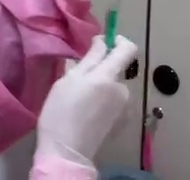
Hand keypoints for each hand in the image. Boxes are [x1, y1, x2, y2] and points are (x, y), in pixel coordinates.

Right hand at [35, 36, 137, 165]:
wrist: (67, 151)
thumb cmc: (61, 111)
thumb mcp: (69, 79)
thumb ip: (90, 58)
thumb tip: (103, 41)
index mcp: (109, 76)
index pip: (128, 49)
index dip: (118, 40)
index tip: (103, 41)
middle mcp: (123, 90)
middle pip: (117, 69)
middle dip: (102, 68)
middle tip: (78, 77)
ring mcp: (125, 107)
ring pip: (114, 86)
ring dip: (102, 85)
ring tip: (81, 97)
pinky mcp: (122, 121)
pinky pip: (115, 101)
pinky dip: (104, 100)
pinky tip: (88, 111)